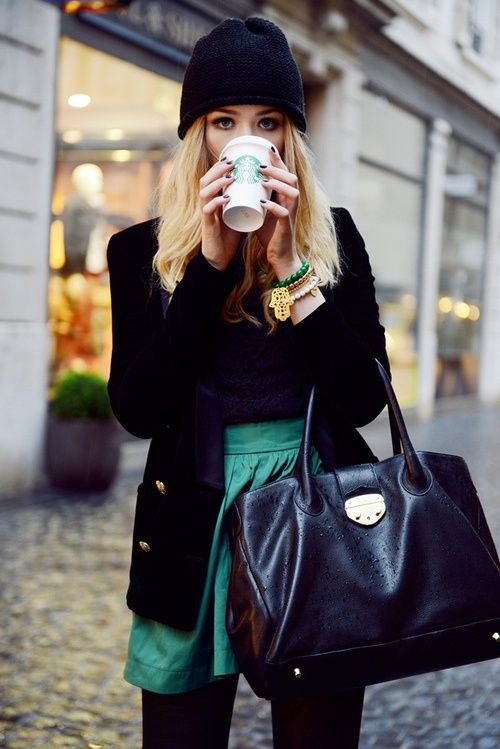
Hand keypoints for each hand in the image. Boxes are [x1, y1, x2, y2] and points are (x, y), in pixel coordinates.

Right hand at [199, 159, 240, 270]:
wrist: (221, 256)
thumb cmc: (230, 234)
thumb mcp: (237, 212)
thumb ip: (244, 201)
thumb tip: (261, 187)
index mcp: (213, 199)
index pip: (212, 177)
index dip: (220, 166)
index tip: (235, 158)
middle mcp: (206, 204)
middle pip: (206, 180)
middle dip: (219, 169)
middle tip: (233, 162)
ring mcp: (206, 214)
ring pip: (205, 192)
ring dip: (217, 182)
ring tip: (231, 176)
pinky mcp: (207, 225)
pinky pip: (208, 210)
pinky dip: (217, 202)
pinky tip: (226, 198)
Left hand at [255, 147, 300, 278]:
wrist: (279, 256)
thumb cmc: (271, 234)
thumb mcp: (263, 211)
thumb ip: (256, 199)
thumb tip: (240, 185)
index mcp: (286, 198)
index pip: (285, 174)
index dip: (278, 161)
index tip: (266, 149)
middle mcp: (292, 204)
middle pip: (291, 178)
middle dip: (277, 169)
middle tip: (260, 166)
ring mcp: (291, 215)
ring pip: (292, 192)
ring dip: (277, 184)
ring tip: (262, 180)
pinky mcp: (287, 227)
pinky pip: (284, 213)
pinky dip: (273, 207)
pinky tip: (263, 203)